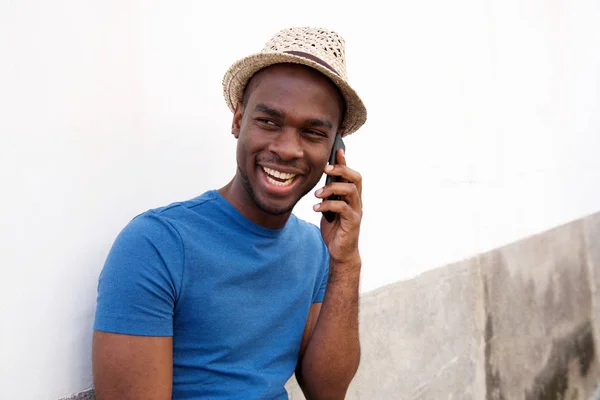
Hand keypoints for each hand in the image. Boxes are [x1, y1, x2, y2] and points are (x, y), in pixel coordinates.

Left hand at [313, 149, 362, 266]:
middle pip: (356, 177)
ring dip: (332, 188)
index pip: (351, 174)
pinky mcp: (352, 222)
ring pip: (351, 190)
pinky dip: (328, 205)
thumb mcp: (329, 208)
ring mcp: (356, 211)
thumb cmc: (335, 229)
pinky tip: (316, 208)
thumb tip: (320, 180)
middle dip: (341, 169)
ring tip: (317, 194)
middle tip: (325, 169)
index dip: (345, 161)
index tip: (337, 150)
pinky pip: (343, 208)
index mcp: (351, 196)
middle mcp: (357, 201)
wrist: (340, 252)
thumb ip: (329, 195)